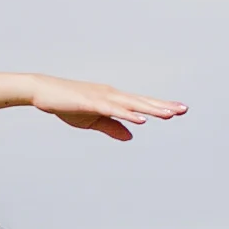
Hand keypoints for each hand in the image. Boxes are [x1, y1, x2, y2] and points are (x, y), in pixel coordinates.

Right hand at [27, 76, 184, 142]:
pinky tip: (141, 119)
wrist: (43, 92)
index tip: (178, 110)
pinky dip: (128, 114)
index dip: (160, 107)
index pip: (141, 104)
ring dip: (151, 109)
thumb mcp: (93, 120)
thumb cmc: (67, 104)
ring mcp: (103, 97)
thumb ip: (112, 127)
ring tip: (169, 115)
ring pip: (132, 105)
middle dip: (163, 106)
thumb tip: (131, 136)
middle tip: (184, 110)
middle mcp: (112, 95)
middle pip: (142, 102)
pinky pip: (114, 110)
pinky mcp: (92, 102)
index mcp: (113, 99)